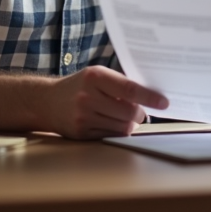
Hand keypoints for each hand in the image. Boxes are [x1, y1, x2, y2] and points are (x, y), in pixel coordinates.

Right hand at [46, 65, 167, 138]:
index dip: (149, 97)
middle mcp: (87, 97)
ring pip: (122, 127)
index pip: (129, 89)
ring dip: (129, 123)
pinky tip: (109, 122)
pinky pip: (111, 136)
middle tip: (139, 112)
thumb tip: (151, 96)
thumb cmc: (79, 86)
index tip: (164, 103)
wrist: (46, 101)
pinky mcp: (81, 133)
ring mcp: (83, 117)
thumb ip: (120, 83)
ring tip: (121, 115)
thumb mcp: (97, 75)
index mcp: (95, 77)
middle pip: (128, 112)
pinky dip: (117, 131)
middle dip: (139, 114)